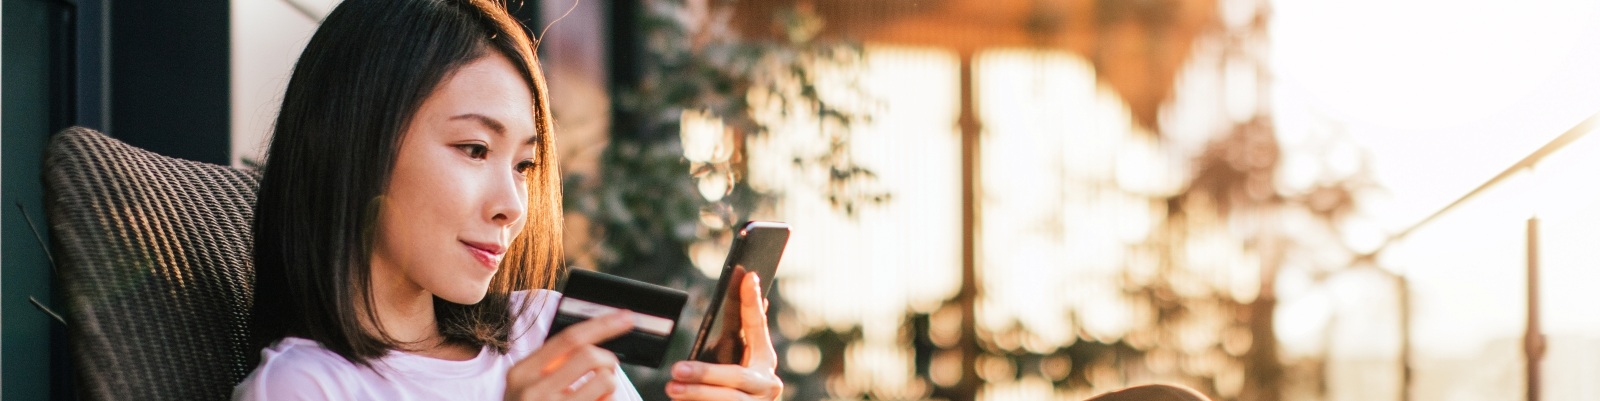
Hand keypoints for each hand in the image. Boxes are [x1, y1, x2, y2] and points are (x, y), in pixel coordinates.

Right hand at [505, 310, 633, 400]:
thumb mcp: (525, 385)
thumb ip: (550, 363)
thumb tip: (592, 338)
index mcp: (522, 373)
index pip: (568, 339)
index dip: (602, 324)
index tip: (626, 317)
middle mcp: (534, 392)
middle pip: (590, 356)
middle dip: (607, 359)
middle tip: (604, 369)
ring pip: (606, 381)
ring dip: (610, 385)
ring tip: (595, 395)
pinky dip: (608, 400)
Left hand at [665, 272, 782, 400]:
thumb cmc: (729, 386)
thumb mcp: (728, 358)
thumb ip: (734, 330)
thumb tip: (746, 282)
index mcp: (764, 358)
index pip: (757, 325)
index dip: (752, 301)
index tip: (747, 275)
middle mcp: (768, 382)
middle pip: (736, 375)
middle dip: (705, 373)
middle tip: (676, 369)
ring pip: (729, 399)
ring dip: (697, 393)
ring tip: (672, 389)